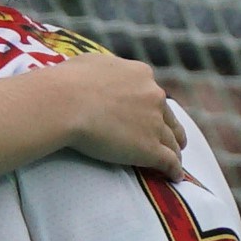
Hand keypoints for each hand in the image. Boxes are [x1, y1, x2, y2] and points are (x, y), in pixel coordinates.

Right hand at [57, 54, 185, 175]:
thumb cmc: (67, 82)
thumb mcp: (90, 63)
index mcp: (140, 75)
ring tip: (175, 161)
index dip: (152, 106)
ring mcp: (153, 123)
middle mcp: (153, 96)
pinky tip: (175, 177)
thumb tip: (98, 72)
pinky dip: (174, 170)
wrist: (64, 103)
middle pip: (168, 117)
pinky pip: (168, 161)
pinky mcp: (149, 148)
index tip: (151, 114)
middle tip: (174, 140)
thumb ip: (104, 69)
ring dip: (174, 151)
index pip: (151, 93)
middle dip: (172, 129)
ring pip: (171, 141)